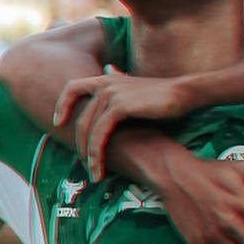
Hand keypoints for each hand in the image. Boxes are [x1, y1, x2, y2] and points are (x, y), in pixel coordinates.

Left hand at [54, 68, 192, 179]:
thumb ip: (119, 83)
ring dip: (89, 155)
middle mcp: (106, 83)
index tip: (59, 123)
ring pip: (88, 130)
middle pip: (81, 119)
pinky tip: (99, 167)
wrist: (184, 93)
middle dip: (80, 145)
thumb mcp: (136, 88)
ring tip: (94, 174)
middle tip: (85, 165)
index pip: (73, 87)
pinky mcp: (119, 106)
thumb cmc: (164, 96)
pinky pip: (99, 133)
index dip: (63, 105)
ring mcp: (111, 93)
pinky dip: (97, 152)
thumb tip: (110, 69)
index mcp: (107, 78)